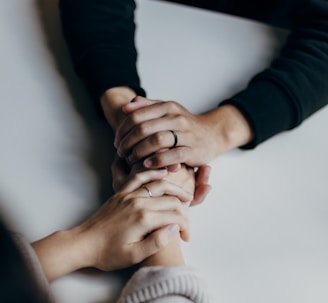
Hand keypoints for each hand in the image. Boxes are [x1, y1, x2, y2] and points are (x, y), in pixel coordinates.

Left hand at [33, 169, 191, 280]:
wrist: (82, 244)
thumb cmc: (107, 254)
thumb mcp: (133, 256)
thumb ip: (156, 243)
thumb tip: (173, 229)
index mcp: (144, 219)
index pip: (175, 217)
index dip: (185, 227)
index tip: (186, 238)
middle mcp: (138, 202)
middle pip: (170, 200)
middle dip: (183, 210)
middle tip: (187, 221)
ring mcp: (129, 195)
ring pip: (159, 185)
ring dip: (174, 189)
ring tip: (185, 196)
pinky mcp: (121, 193)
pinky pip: (139, 178)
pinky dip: (152, 173)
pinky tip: (162, 174)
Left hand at [114, 97, 252, 168]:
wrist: (212, 135)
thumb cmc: (184, 125)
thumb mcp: (167, 111)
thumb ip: (147, 107)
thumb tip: (127, 106)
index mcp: (167, 107)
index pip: (137, 116)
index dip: (123, 129)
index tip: (117, 141)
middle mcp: (176, 118)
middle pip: (144, 128)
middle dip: (128, 142)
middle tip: (121, 152)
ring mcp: (186, 134)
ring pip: (157, 140)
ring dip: (139, 151)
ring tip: (131, 159)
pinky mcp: (192, 151)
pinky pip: (172, 155)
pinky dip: (157, 160)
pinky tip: (147, 165)